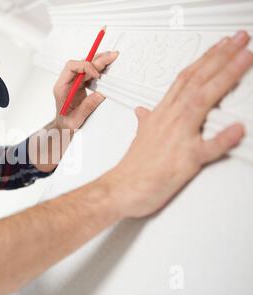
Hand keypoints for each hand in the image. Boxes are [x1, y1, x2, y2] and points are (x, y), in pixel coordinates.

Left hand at [53, 51, 118, 129]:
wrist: (64, 127)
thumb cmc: (66, 124)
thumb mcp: (75, 119)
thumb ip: (87, 107)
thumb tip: (100, 94)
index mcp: (61, 87)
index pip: (71, 67)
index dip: (85, 66)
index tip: (97, 74)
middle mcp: (67, 82)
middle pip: (80, 64)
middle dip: (96, 60)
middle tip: (111, 56)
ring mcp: (74, 82)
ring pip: (86, 67)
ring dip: (99, 62)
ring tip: (112, 58)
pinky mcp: (80, 85)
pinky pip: (90, 74)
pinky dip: (99, 70)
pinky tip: (108, 68)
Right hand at [102, 30, 252, 218]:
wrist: (121, 189)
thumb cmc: (133, 167)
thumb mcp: (141, 136)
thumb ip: (147, 120)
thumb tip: (143, 111)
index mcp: (161, 114)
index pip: (185, 78)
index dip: (205, 59)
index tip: (221, 45)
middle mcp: (170, 121)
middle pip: (196, 82)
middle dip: (219, 57)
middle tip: (239, 40)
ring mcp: (177, 138)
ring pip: (200, 102)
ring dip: (224, 79)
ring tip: (243, 60)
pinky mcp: (184, 161)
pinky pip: (205, 149)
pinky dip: (222, 138)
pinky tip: (237, 128)